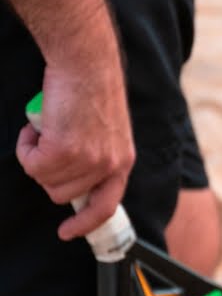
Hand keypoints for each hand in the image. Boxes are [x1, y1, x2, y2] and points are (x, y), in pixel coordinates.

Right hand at [16, 49, 134, 240]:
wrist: (86, 64)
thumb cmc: (92, 90)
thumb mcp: (108, 132)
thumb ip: (97, 157)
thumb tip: (75, 179)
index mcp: (123, 162)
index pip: (106, 205)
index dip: (86, 222)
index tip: (68, 231)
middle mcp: (109, 165)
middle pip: (64, 194)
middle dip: (49, 174)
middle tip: (49, 144)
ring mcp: (87, 160)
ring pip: (45, 179)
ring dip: (37, 157)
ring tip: (46, 129)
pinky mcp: (63, 150)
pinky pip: (30, 163)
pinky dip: (25, 146)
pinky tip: (36, 126)